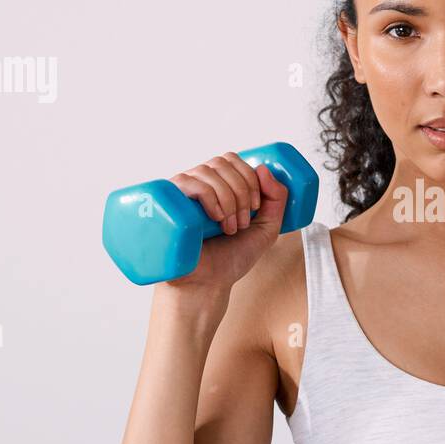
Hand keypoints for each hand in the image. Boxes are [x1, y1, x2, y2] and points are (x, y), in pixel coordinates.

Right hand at [161, 151, 290, 298]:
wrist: (207, 284)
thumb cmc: (231, 257)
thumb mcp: (266, 228)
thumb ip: (276, 199)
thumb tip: (264, 167)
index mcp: (218, 186)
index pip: (232, 159)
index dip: (250, 177)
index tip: (255, 207)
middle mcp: (198, 184)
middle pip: (222, 162)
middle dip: (241, 190)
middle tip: (243, 221)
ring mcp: (181, 192)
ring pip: (208, 171)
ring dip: (229, 198)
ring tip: (230, 227)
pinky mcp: (168, 203)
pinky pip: (188, 181)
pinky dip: (210, 196)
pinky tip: (215, 218)